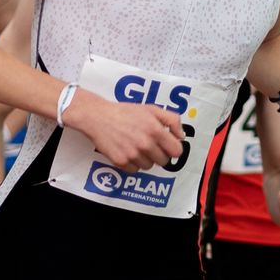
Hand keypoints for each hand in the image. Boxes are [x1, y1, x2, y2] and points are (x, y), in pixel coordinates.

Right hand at [67, 91, 183, 172]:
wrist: (98, 117)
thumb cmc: (125, 112)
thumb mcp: (151, 109)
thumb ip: (172, 120)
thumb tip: (181, 136)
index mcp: (155, 130)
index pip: (177, 151)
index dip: (173, 149)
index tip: (168, 146)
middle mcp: (145, 144)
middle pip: (164, 161)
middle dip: (159, 154)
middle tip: (150, 145)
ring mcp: (133, 154)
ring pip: (149, 166)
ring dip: (146, 159)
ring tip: (136, 146)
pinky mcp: (121, 161)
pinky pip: (134, 170)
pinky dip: (132, 164)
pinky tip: (127, 151)